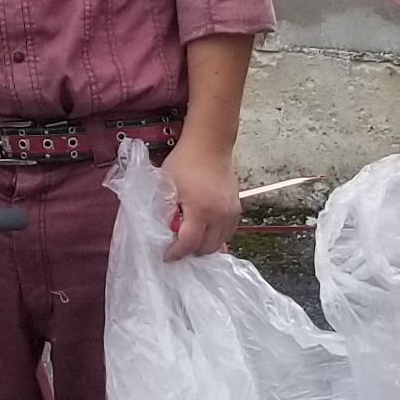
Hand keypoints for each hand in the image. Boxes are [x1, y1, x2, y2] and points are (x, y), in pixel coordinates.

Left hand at [158, 142, 241, 260]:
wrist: (209, 144)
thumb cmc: (185, 161)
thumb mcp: (166, 184)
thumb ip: (164, 209)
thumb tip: (162, 230)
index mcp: (201, 209)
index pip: (189, 243)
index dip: (176, 253)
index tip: (166, 255)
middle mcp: (220, 214)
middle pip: (206, 248)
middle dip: (190, 252)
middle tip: (176, 248)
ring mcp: (230, 212)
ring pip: (219, 243)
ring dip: (204, 247)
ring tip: (189, 241)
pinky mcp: (236, 208)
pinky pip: (228, 233)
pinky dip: (216, 237)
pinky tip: (204, 233)